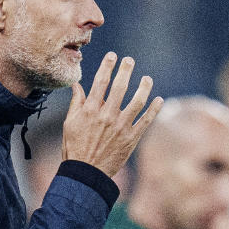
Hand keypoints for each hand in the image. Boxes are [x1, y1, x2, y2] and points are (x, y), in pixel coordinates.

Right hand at [61, 53, 162, 176]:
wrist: (86, 173)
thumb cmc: (75, 148)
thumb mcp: (70, 124)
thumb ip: (76, 103)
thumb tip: (77, 85)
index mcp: (91, 110)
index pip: (101, 82)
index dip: (108, 66)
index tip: (113, 56)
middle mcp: (107, 115)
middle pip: (120, 86)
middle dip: (126, 70)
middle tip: (129, 60)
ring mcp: (121, 126)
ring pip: (137, 101)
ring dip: (144, 87)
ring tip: (147, 78)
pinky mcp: (131, 138)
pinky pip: (146, 120)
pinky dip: (154, 109)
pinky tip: (159, 100)